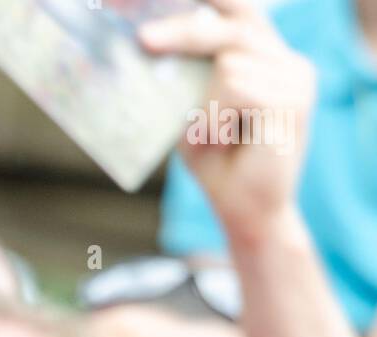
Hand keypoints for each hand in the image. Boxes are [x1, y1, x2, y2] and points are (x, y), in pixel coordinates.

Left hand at [140, 0, 315, 244]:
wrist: (246, 214)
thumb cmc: (218, 163)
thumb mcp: (192, 109)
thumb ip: (183, 74)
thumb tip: (143, 38)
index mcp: (264, 53)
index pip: (236, 7)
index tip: (144, 0)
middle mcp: (285, 58)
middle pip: (231, 21)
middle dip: (182, 29)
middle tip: (142, 40)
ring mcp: (295, 76)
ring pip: (228, 60)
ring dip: (205, 102)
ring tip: (214, 136)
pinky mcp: (293, 99)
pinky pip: (236, 85)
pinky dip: (217, 115)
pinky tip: (224, 139)